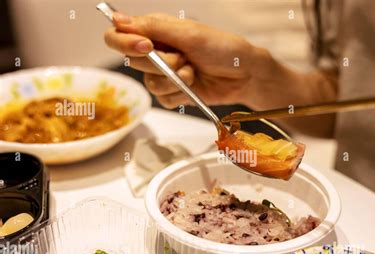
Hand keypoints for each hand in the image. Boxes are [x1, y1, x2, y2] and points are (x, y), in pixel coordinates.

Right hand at [104, 12, 332, 109]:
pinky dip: (180, 93)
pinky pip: (163, 99)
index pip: (117, 35)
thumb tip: (117, 20)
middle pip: (134, 63)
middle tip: (185, 58)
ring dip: (174, 79)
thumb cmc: (222, 47)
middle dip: (162, 63)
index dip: (125, 43)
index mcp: (155, 30)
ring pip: (150, 84)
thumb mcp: (188, 33)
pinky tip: (195, 85)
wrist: (245, 74)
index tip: (146, 46)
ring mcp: (164, 74)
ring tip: (194, 71)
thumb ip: (153, 27)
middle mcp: (156, 52)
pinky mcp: (174, 93)